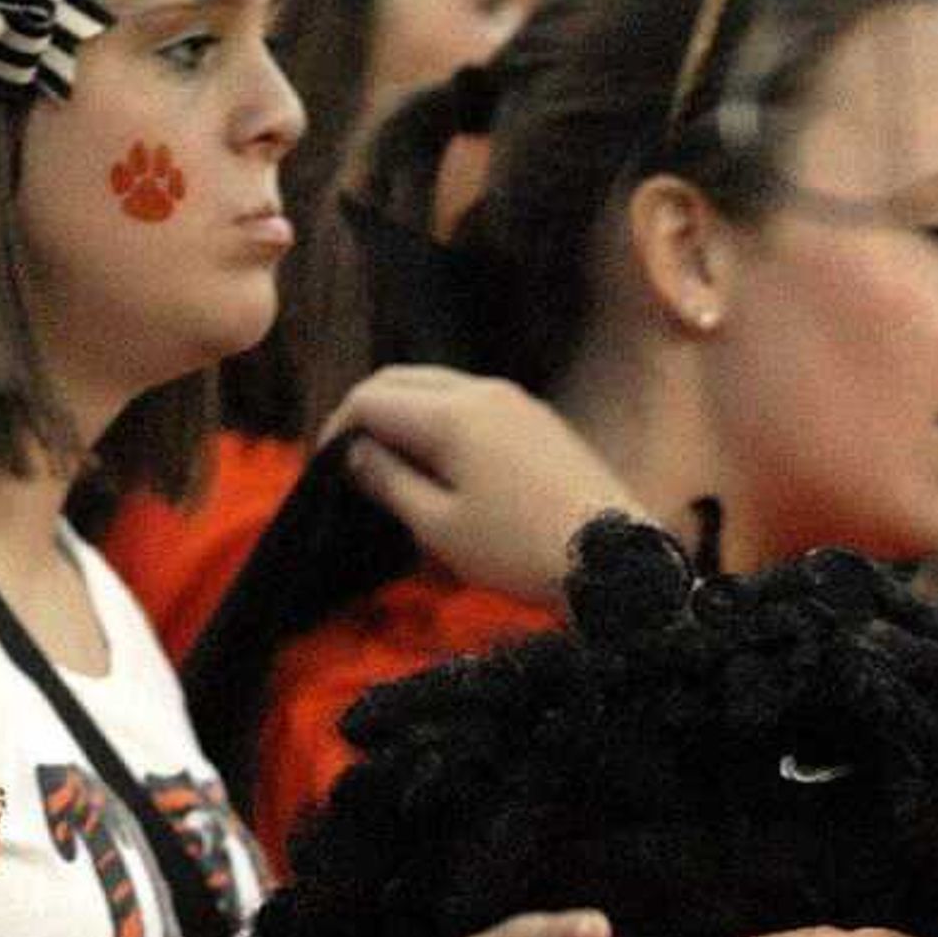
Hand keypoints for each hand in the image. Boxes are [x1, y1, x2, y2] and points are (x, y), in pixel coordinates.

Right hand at [321, 367, 645, 605]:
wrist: (612, 558)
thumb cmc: (517, 549)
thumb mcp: (439, 527)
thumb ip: (390, 482)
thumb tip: (354, 454)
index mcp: (450, 413)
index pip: (370, 396)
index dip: (337, 427)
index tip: (325, 467)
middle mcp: (481, 389)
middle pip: (402, 378)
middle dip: (366, 411)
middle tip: (351, 459)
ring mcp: (515, 399)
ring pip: (438, 385)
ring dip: (405, 412)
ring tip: (392, 461)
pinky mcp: (538, 418)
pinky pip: (472, 401)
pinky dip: (441, 418)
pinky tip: (441, 460)